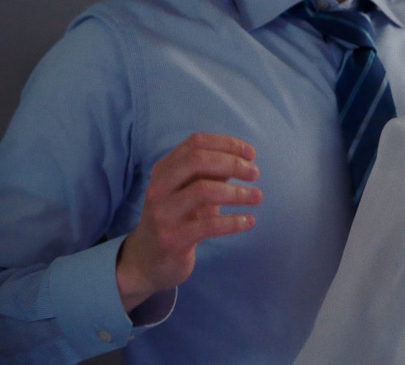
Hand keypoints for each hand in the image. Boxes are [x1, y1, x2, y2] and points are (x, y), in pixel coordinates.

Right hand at [115, 133, 261, 311]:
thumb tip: (244, 157)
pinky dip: (234, 221)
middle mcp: (159, 187)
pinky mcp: (172, 239)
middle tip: (255, 173)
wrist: (147, 261)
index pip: (196, 143)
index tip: (251, 154)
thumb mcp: (190, 191)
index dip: (227, 144)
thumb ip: (211, 173)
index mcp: (164, 170)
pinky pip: (208, 225)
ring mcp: (162, 213)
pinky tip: (249, 221)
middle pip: (198, 160)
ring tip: (257, 196)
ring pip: (204, 191)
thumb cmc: (177, 218)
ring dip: (237, 193)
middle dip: (232, 163)